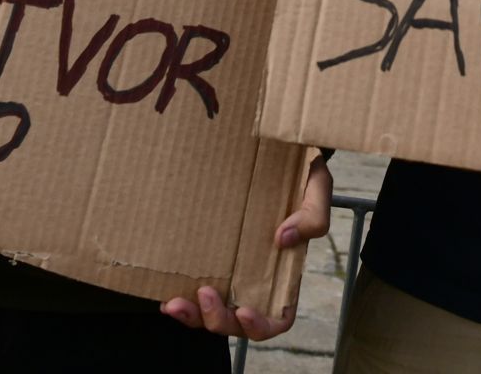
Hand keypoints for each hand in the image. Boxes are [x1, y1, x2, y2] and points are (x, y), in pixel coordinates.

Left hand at [160, 158, 331, 339]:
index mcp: (286, 275)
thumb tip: (283, 239)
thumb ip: (312, 215)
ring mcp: (231, 274)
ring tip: (173, 304)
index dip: (261, 326)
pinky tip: (163, 295)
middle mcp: (257, 282)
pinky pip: (194, 294)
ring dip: (193, 317)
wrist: (276, 154)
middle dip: (218, 320)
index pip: (278, 319)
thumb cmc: (302, 176)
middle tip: (203, 294)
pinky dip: (180, 302)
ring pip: (212, 314)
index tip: (244, 311)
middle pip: (238, 323)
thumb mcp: (317, 189)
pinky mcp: (210, 261)